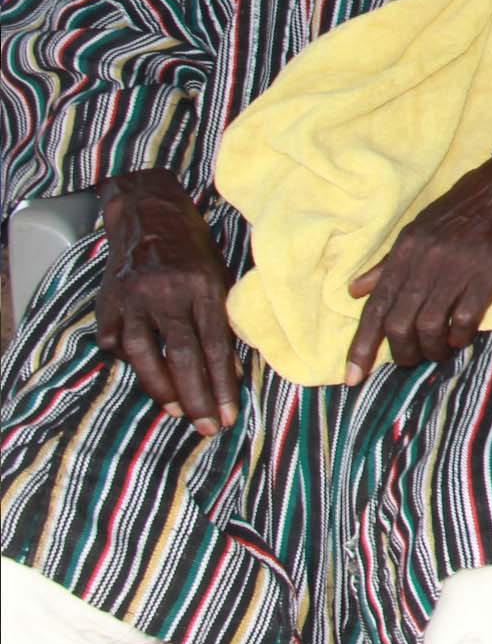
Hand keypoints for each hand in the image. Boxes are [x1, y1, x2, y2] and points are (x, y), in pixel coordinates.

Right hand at [96, 169, 238, 436]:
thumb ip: (223, 318)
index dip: (223, 385)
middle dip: (197, 397)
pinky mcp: (108, 303)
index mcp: (204, 286)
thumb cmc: (194, 249)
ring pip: (145, 355)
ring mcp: (133, 298)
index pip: (216, 346)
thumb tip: (230, 370)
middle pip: (183, 356)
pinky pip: (118, 343)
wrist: (150, 215)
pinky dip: (131, 362)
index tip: (229, 414)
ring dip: (162, 389)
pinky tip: (147, 375)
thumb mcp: (220, 275)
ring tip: (180, 413)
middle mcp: (168, 293)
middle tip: (208, 428)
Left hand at [346, 148, 491, 381]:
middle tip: (411, 360)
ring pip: (429, 325)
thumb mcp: (423, 226)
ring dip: (431, 349)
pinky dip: (459, 337)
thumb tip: (355, 290)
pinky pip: (466, 318)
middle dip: (401, 353)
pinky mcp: (490, 272)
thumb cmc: (470, 204)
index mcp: (407, 247)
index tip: (351, 377)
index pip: (376, 305)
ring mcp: (458, 265)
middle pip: (399, 322)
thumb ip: (389, 262)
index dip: (361, 345)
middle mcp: (426, 258)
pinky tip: (462, 338)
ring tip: (439, 352)